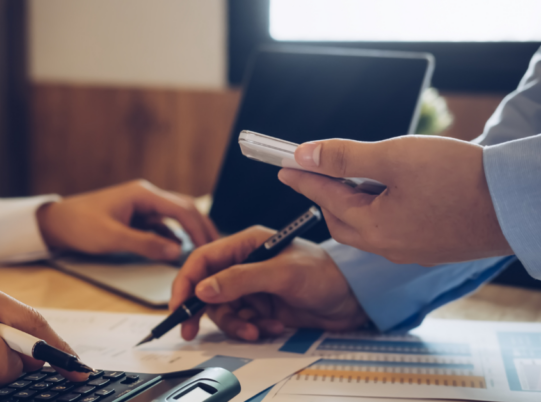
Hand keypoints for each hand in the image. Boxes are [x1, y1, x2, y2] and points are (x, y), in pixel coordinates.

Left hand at [37, 180, 218, 260]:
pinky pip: (162, 225)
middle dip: (201, 227)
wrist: (57, 223)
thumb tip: (177, 250)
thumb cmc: (80, 225)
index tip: (210, 246)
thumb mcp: (113, 238)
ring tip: (204, 250)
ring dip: (190, 231)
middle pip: (184, 208)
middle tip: (216, 248)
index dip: (199, 227)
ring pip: (175, 216)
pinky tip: (180, 249)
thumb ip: (146, 244)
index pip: (181, 208)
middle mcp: (146, 196)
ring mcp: (142, 206)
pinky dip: (174, 235)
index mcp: (143, 194)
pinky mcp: (136, 217)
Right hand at [170, 226, 367, 341]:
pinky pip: (241, 321)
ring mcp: (252, 287)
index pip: (202, 260)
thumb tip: (204, 289)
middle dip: (203, 310)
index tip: (178, 305)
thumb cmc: (325, 273)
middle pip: (206, 288)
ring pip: (222, 309)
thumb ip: (240, 280)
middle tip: (191, 330)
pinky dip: (251, 328)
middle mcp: (244, 264)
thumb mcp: (281, 273)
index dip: (185, 282)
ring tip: (254, 328)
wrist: (355, 299)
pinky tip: (272, 327)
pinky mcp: (261, 307)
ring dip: (234, 323)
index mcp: (245, 244)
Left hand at [277, 136, 512, 264]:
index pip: (325, 198)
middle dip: (327, 194)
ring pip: (367, 226)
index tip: (283, 165)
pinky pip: (391, 230)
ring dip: (355, 201)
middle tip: (320, 169)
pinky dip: (380, 209)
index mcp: (374, 228)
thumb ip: (345, 158)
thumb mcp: (395, 158)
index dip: (303, 177)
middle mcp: (388, 247)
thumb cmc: (459, 178)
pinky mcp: (430, 247)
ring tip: (361, 176)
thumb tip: (306, 155)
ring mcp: (411, 251)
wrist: (519, 203)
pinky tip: (393, 191)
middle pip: (341, 219)